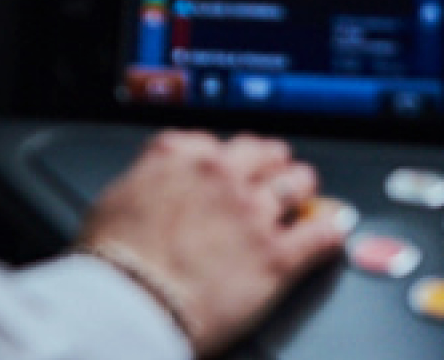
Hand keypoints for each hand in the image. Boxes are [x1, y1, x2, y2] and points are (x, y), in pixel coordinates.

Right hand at [74, 131, 345, 357]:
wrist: (129, 302)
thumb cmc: (111, 261)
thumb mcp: (115, 200)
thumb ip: (146, 183)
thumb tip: (153, 190)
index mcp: (178, 157)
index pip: (214, 142)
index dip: (225, 157)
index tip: (228, 165)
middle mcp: (220, 175)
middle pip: (263, 153)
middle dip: (270, 163)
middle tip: (273, 174)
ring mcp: (253, 212)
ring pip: (297, 183)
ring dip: (301, 190)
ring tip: (304, 197)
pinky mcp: (278, 255)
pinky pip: (322, 233)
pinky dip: (330, 230)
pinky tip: (332, 232)